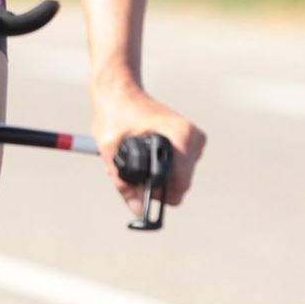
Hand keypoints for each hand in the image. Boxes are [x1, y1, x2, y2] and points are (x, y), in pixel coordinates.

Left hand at [91, 82, 204, 215]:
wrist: (120, 92)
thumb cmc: (116, 114)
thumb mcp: (111, 148)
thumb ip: (123, 182)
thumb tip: (138, 211)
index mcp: (181, 135)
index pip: (179, 185)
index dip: (156, 193)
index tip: (135, 186)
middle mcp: (193, 139)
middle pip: (179, 186)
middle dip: (152, 185)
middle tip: (127, 169)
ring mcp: (193, 143)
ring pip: (177, 181)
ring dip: (153, 178)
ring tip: (131, 158)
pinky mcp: (188, 146)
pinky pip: (176, 172)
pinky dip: (157, 170)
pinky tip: (140, 156)